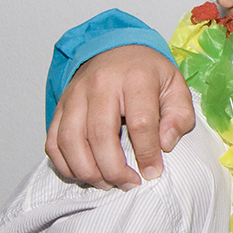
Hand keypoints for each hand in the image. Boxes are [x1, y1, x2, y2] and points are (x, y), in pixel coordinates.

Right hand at [44, 45, 193, 189]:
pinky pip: (53, 141)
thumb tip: (165, 145)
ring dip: (88, 171)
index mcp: (136, 78)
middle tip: (129, 184)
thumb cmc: (149, 73)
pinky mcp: (60, 106)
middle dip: (114, 169)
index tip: (152, 173)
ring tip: (107, 183)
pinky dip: (65, 164)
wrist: (117, 49)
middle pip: (100, 136)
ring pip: (71, 141)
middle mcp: (101, 85)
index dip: (147, 154)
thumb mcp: (176, 87)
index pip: (141, 123)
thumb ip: (179, 116)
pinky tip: (85, 173)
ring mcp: (75, 95)